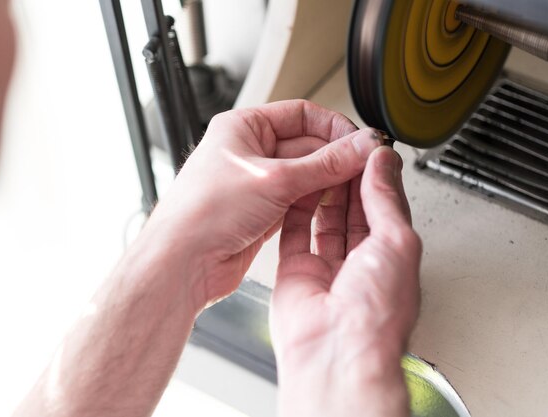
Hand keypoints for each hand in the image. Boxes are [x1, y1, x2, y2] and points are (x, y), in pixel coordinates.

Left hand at [140, 100, 383, 309]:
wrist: (183, 263)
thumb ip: (325, 164)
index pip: (301, 114)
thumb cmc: (203, 214)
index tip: (360, 142)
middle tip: (364, 168)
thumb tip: (362, 145)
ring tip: (352, 188)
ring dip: (328, 181)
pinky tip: (333, 206)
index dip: (334, 126)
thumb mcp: (274, 179)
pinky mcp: (262, 212)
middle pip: (307, 145)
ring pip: (305, 175)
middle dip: (335, 157)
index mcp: (243, 128)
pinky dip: (316, 202)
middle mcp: (248, 152)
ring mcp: (255, 183)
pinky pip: (298, 199)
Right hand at [271, 147, 421, 416]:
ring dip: (323, 190)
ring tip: (320, 161)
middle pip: (353, 211)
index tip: (367, 150)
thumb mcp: (397, 241)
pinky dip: (295, 209)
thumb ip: (385, 200)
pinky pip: (294, 234)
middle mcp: (360, 264)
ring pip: (324, 219)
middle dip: (348, 179)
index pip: (384, 207)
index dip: (375, 177)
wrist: (337, 352)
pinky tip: (297, 187)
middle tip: (341, 150)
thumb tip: (383, 164)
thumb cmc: (376, 315)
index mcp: (391, 259)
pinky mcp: (296, 272)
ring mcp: (327, 268)